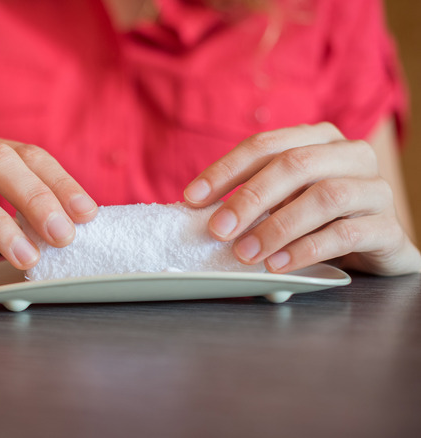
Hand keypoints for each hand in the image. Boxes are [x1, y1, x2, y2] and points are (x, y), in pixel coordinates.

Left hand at [183, 122, 420, 275]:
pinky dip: (305, 251)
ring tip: (245, 253)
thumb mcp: (283, 200)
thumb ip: (252, 198)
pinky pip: (345, 234)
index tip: (192, 198)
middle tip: (217, 230)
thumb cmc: (318, 217)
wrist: (376, 245)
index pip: (265, 145)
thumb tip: (200, 212)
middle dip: (249, 198)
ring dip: (277, 227)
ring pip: (325, 197)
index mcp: (318, 139)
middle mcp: (350, 155)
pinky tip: (276, 266)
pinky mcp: (388, 228)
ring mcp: (375, 189)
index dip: (225, 170)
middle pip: (295, 165)